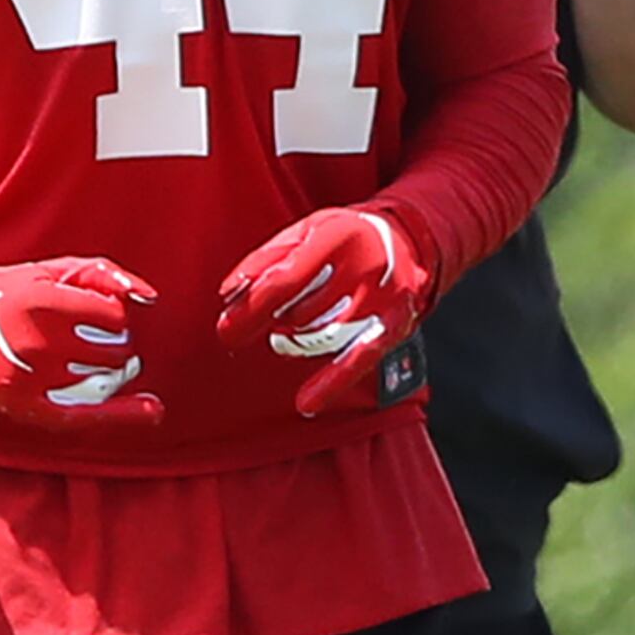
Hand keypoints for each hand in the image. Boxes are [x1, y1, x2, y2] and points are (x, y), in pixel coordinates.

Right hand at [0, 258, 162, 427]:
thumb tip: (149, 298)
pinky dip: (126, 414)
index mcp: (41, 303)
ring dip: (111, 371)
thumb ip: (105, 276)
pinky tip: (153, 411)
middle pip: (114, 351)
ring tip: (92, 361)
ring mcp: (34, 380)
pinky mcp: (31, 408)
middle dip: (115, 345)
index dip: (114, 317)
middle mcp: (37, 344)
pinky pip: (90, 414)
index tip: (100, 316)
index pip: (114, 318)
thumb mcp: (53, 271)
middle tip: (95, 340)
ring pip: (105, 381)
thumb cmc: (11, 294)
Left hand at [216, 207, 429, 415]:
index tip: (226, 329)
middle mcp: (364, 264)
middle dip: (274, 323)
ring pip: (321, 336)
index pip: (286, 278)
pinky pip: (358, 359)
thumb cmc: (343, 240)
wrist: (407, 243)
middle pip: (301, 311)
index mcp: (336, 234)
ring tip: (288, 334)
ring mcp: (382, 297)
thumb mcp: (306, 233)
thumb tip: (228, 294)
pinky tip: (307, 401)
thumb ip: (265, 260)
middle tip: (266, 323)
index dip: (253, 307)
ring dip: (294, 341)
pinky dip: (331, 383)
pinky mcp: (394, 325)